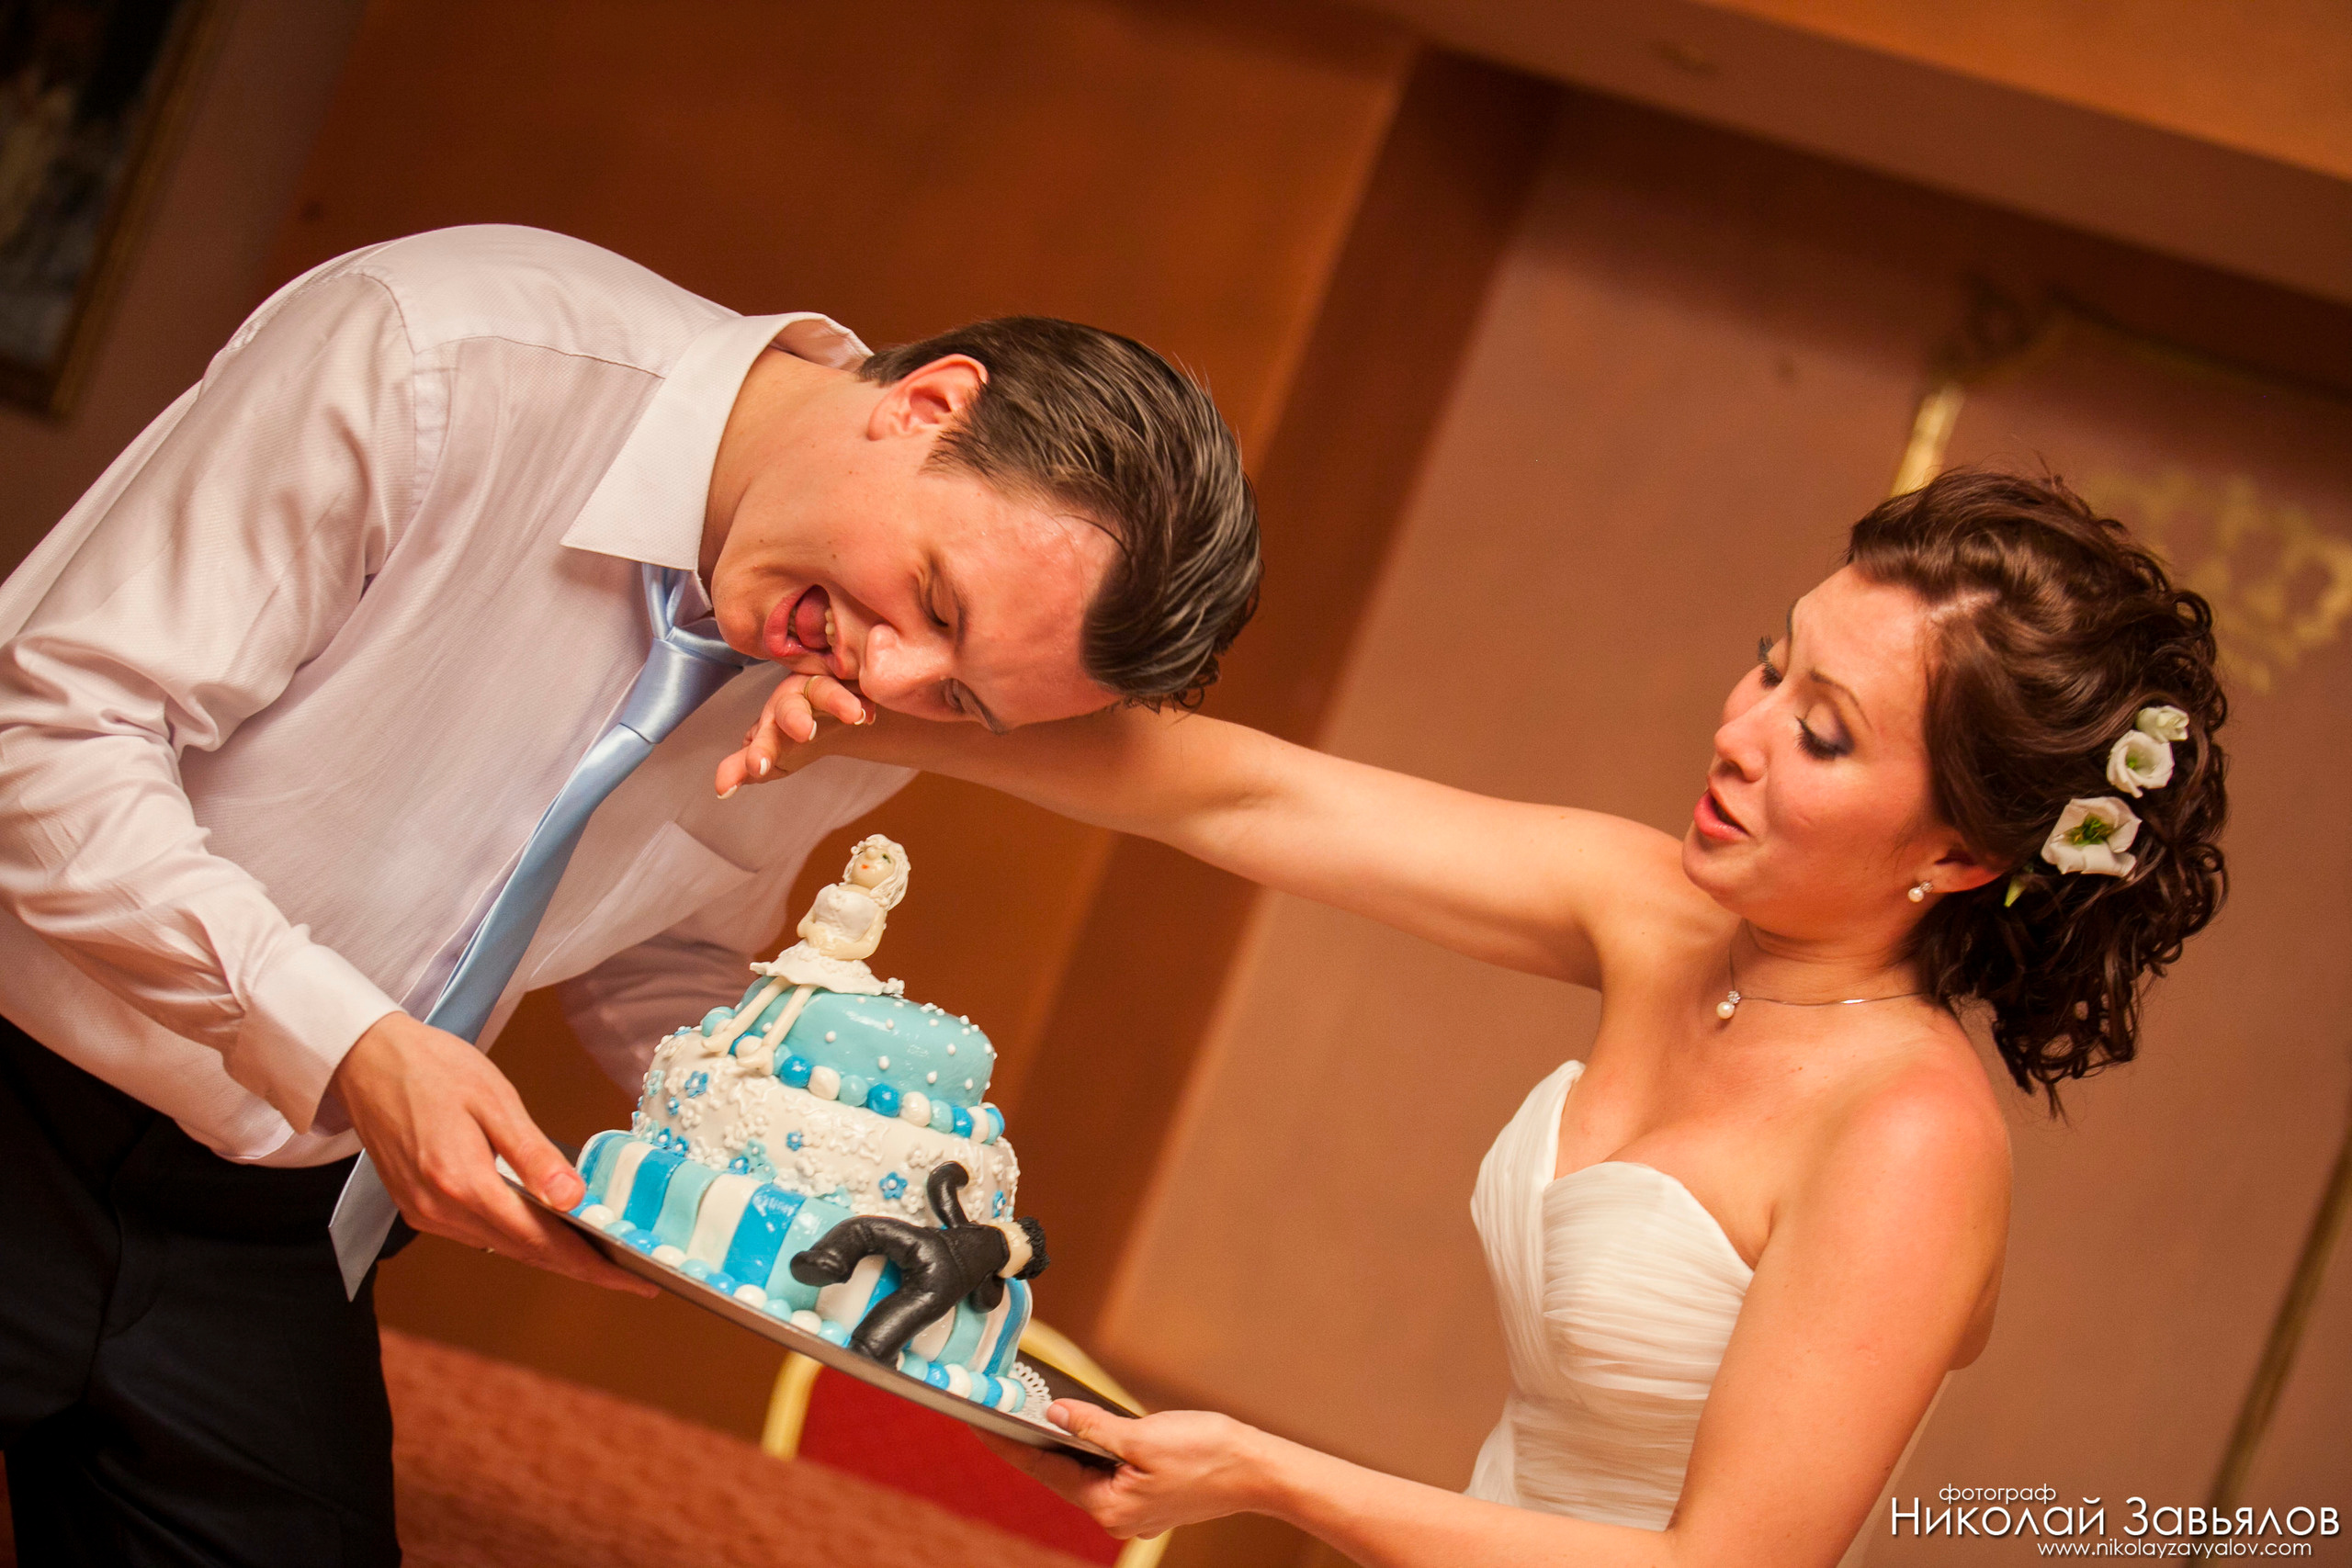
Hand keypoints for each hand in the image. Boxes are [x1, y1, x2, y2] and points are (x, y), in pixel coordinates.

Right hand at [330, 1012, 655, 1295]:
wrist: (367, 1060)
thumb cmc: (433, 1068)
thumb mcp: (495, 1100)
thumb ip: (534, 1155)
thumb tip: (574, 1199)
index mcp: (461, 1181)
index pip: (539, 1240)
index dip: (590, 1264)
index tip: (633, 1280)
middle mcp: (439, 1209)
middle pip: (523, 1251)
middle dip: (579, 1266)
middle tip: (631, 1276)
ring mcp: (424, 1213)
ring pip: (501, 1246)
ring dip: (549, 1253)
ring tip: (599, 1253)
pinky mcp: (417, 1208)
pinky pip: (478, 1234)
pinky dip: (516, 1237)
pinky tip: (546, 1229)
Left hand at [715, 672, 872, 796]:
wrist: (839, 710)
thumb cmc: (798, 730)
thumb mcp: (774, 752)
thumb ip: (745, 767)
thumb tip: (720, 790)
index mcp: (775, 718)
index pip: (765, 736)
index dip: (761, 751)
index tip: (756, 767)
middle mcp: (797, 698)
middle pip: (791, 706)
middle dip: (795, 718)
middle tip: (804, 733)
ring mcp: (826, 686)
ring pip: (826, 690)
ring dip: (838, 702)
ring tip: (856, 716)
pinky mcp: (854, 681)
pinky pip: (861, 687)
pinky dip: (866, 699)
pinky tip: (871, 714)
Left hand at [978, 1402, 1277, 1538]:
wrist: (1258, 1471)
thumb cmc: (1210, 1454)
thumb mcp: (1145, 1435)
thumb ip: (1094, 1427)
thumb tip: (1052, 1415)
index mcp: (1109, 1505)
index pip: (1045, 1470)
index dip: (1008, 1444)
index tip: (978, 1424)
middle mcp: (1115, 1516)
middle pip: (1061, 1474)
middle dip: (1033, 1443)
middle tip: (999, 1411)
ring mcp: (1132, 1511)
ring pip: (1084, 1474)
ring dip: (1065, 1447)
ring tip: (1033, 1416)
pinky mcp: (1147, 1500)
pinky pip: (1108, 1474)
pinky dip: (1093, 1453)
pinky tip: (1085, 1431)